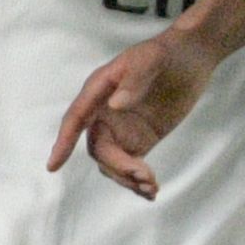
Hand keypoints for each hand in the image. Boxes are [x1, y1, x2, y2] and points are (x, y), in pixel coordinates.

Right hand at [51, 30, 212, 199]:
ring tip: (152, 188)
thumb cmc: (165, 52)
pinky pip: (131, 165)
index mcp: (98, 91)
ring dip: (127, 179)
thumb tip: (116, 105)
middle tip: (144, 176)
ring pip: (112, 162)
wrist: (192, 56)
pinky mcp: (141, 140)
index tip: (53, 165)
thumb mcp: (150, 59)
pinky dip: (138, 180)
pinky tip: (152, 191)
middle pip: (98, 149)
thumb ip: (133, 80)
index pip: (75, 119)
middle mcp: (104, 112)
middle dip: (117, 166)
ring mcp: (122, 128)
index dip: (63, 142)